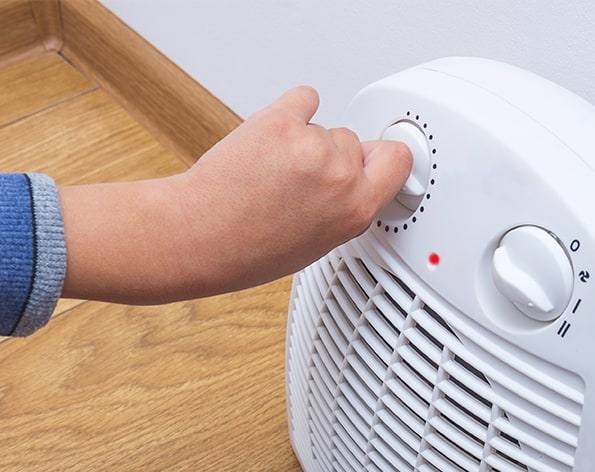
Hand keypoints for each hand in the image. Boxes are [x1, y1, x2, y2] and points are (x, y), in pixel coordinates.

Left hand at [58, 86, 410, 303]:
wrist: (197, 235)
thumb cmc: (246, 250)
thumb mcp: (316, 245)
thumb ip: (345, 207)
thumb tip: (354, 181)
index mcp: (355, 211)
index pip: (398, 161)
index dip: (383, 159)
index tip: (377, 156)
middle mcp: (339, 176)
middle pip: (353, 143)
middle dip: (330, 156)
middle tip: (297, 179)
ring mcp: (311, 145)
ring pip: (323, 126)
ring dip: (302, 139)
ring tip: (270, 171)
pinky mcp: (281, 120)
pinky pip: (302, 98)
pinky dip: (290, 110)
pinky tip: (270, 136)